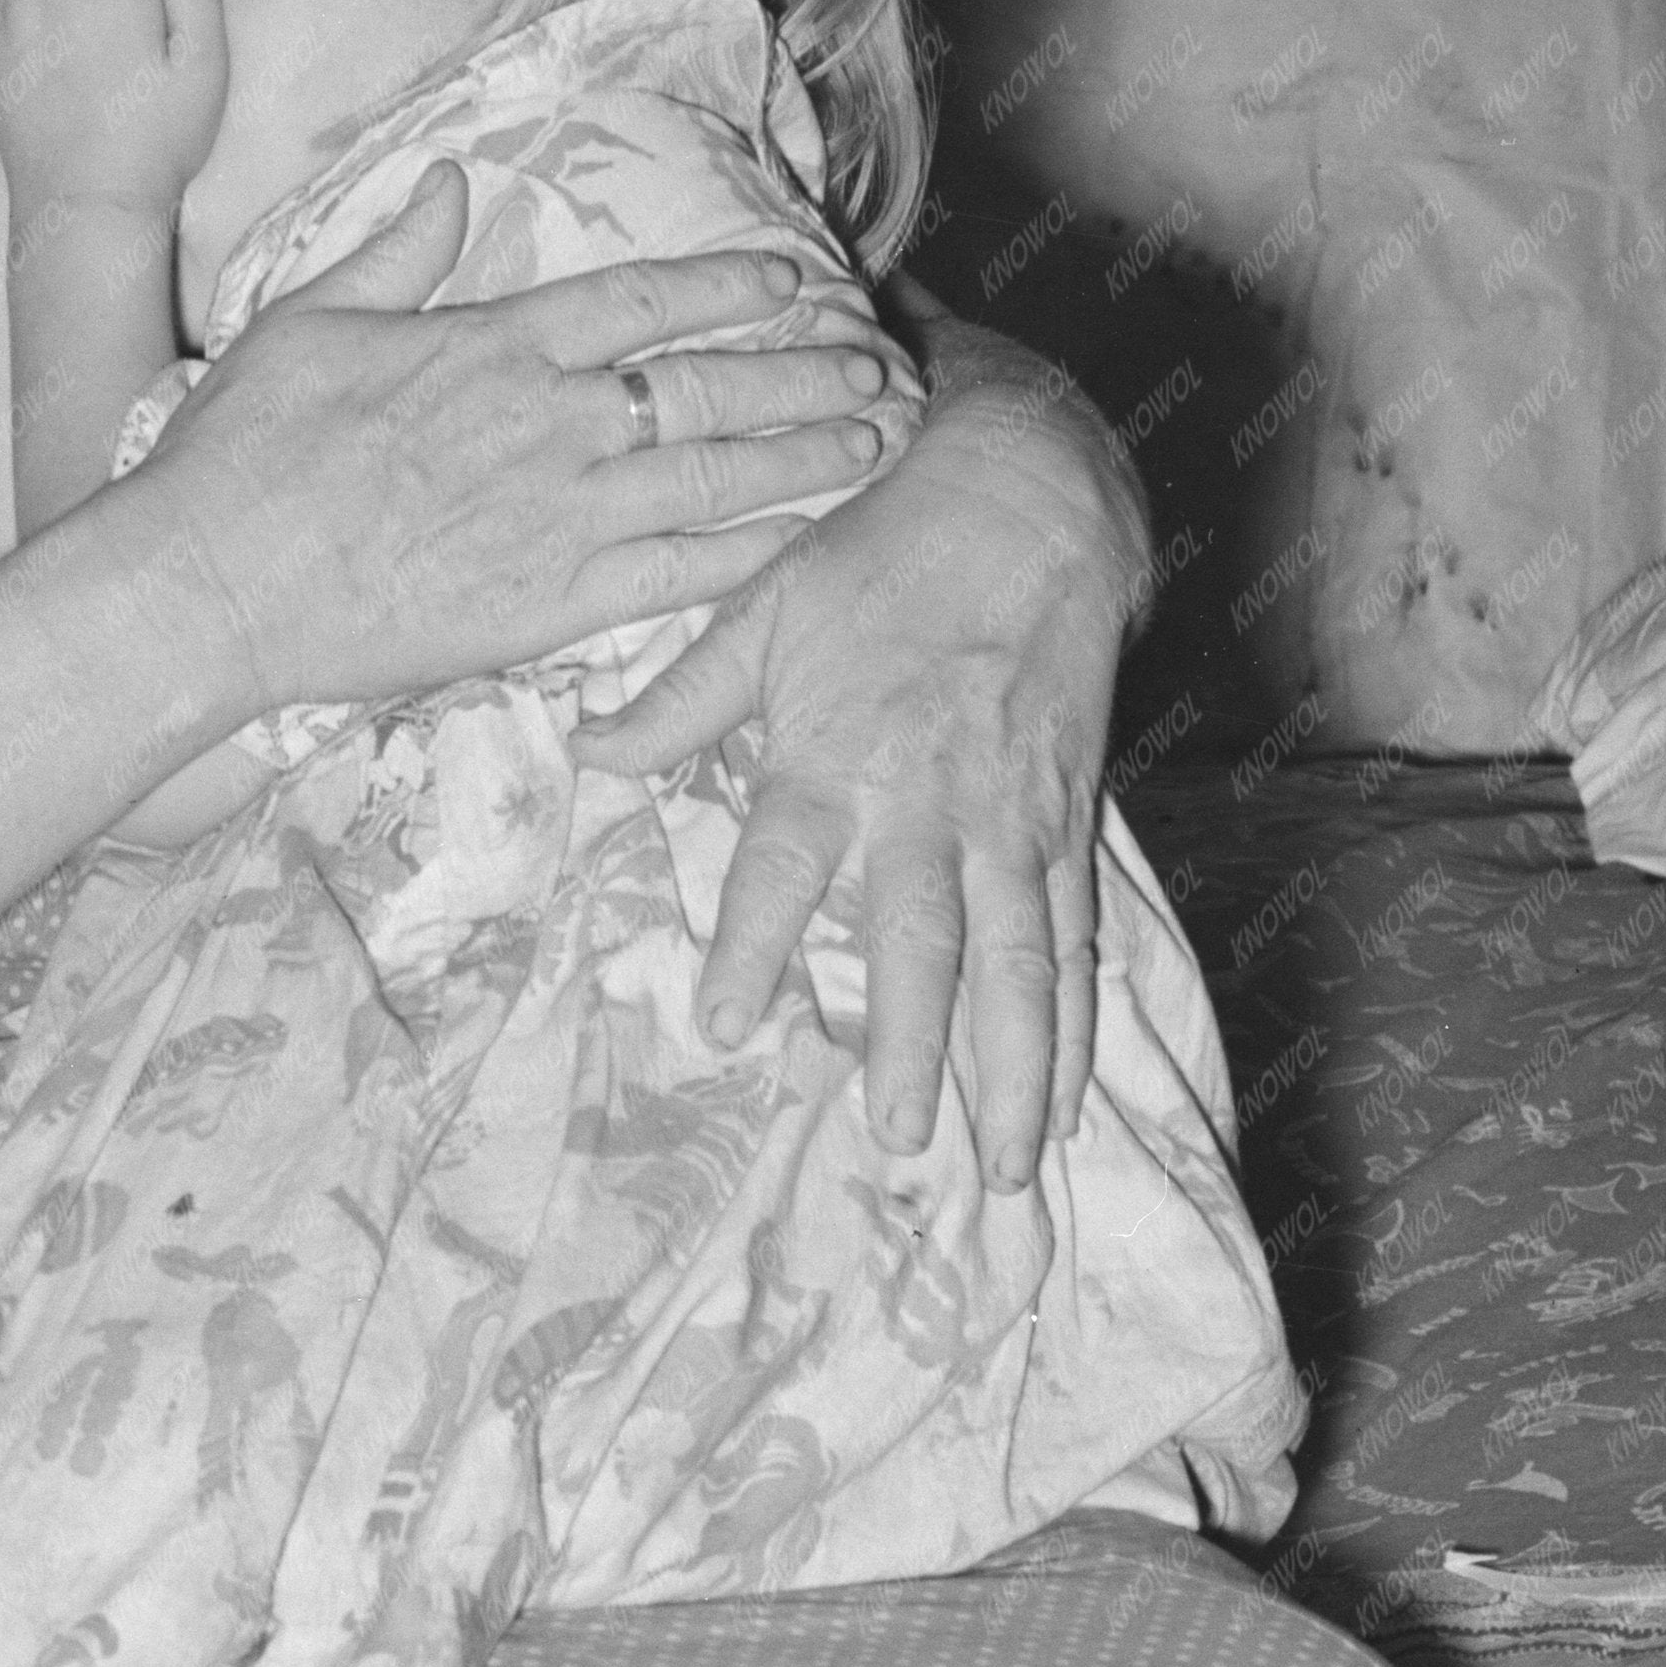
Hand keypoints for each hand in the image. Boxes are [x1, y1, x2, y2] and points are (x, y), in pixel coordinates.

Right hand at [123, 184, 902, 745]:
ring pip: (719, 475)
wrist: (212, 582)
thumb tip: (453, 181)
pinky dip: (753, 552)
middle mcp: (548, 421)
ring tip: (874, 440)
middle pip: (708, 384)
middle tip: (874, 365)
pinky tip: (805, 538)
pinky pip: (681, 575)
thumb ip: (398, 252)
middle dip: (804, 371)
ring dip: (806, 454)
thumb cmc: (241, 453)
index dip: (730, 287)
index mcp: (492, 344)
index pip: (642, 300)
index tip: (793, 284)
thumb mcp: (308, 320)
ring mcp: (560, 516)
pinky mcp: (552, 605)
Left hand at [591, 404, 1141, 1179]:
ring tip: (1000, 1167)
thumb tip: (588, 752)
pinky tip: (1060, 1106)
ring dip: (1013, 1069)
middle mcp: (931, 801)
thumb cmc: (878, 557)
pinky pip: (1077, 942)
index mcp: (836, 755)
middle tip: (901, 1137)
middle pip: (925, 939)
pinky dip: (1072, 1030)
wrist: (1027, 499)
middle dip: (917, 1044)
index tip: (726, 1023)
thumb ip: (679, 701)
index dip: (754, 944)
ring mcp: (1012, 820)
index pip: (784, 866)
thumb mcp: (761, 610)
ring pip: (1022, 963)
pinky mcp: (1069, 824)